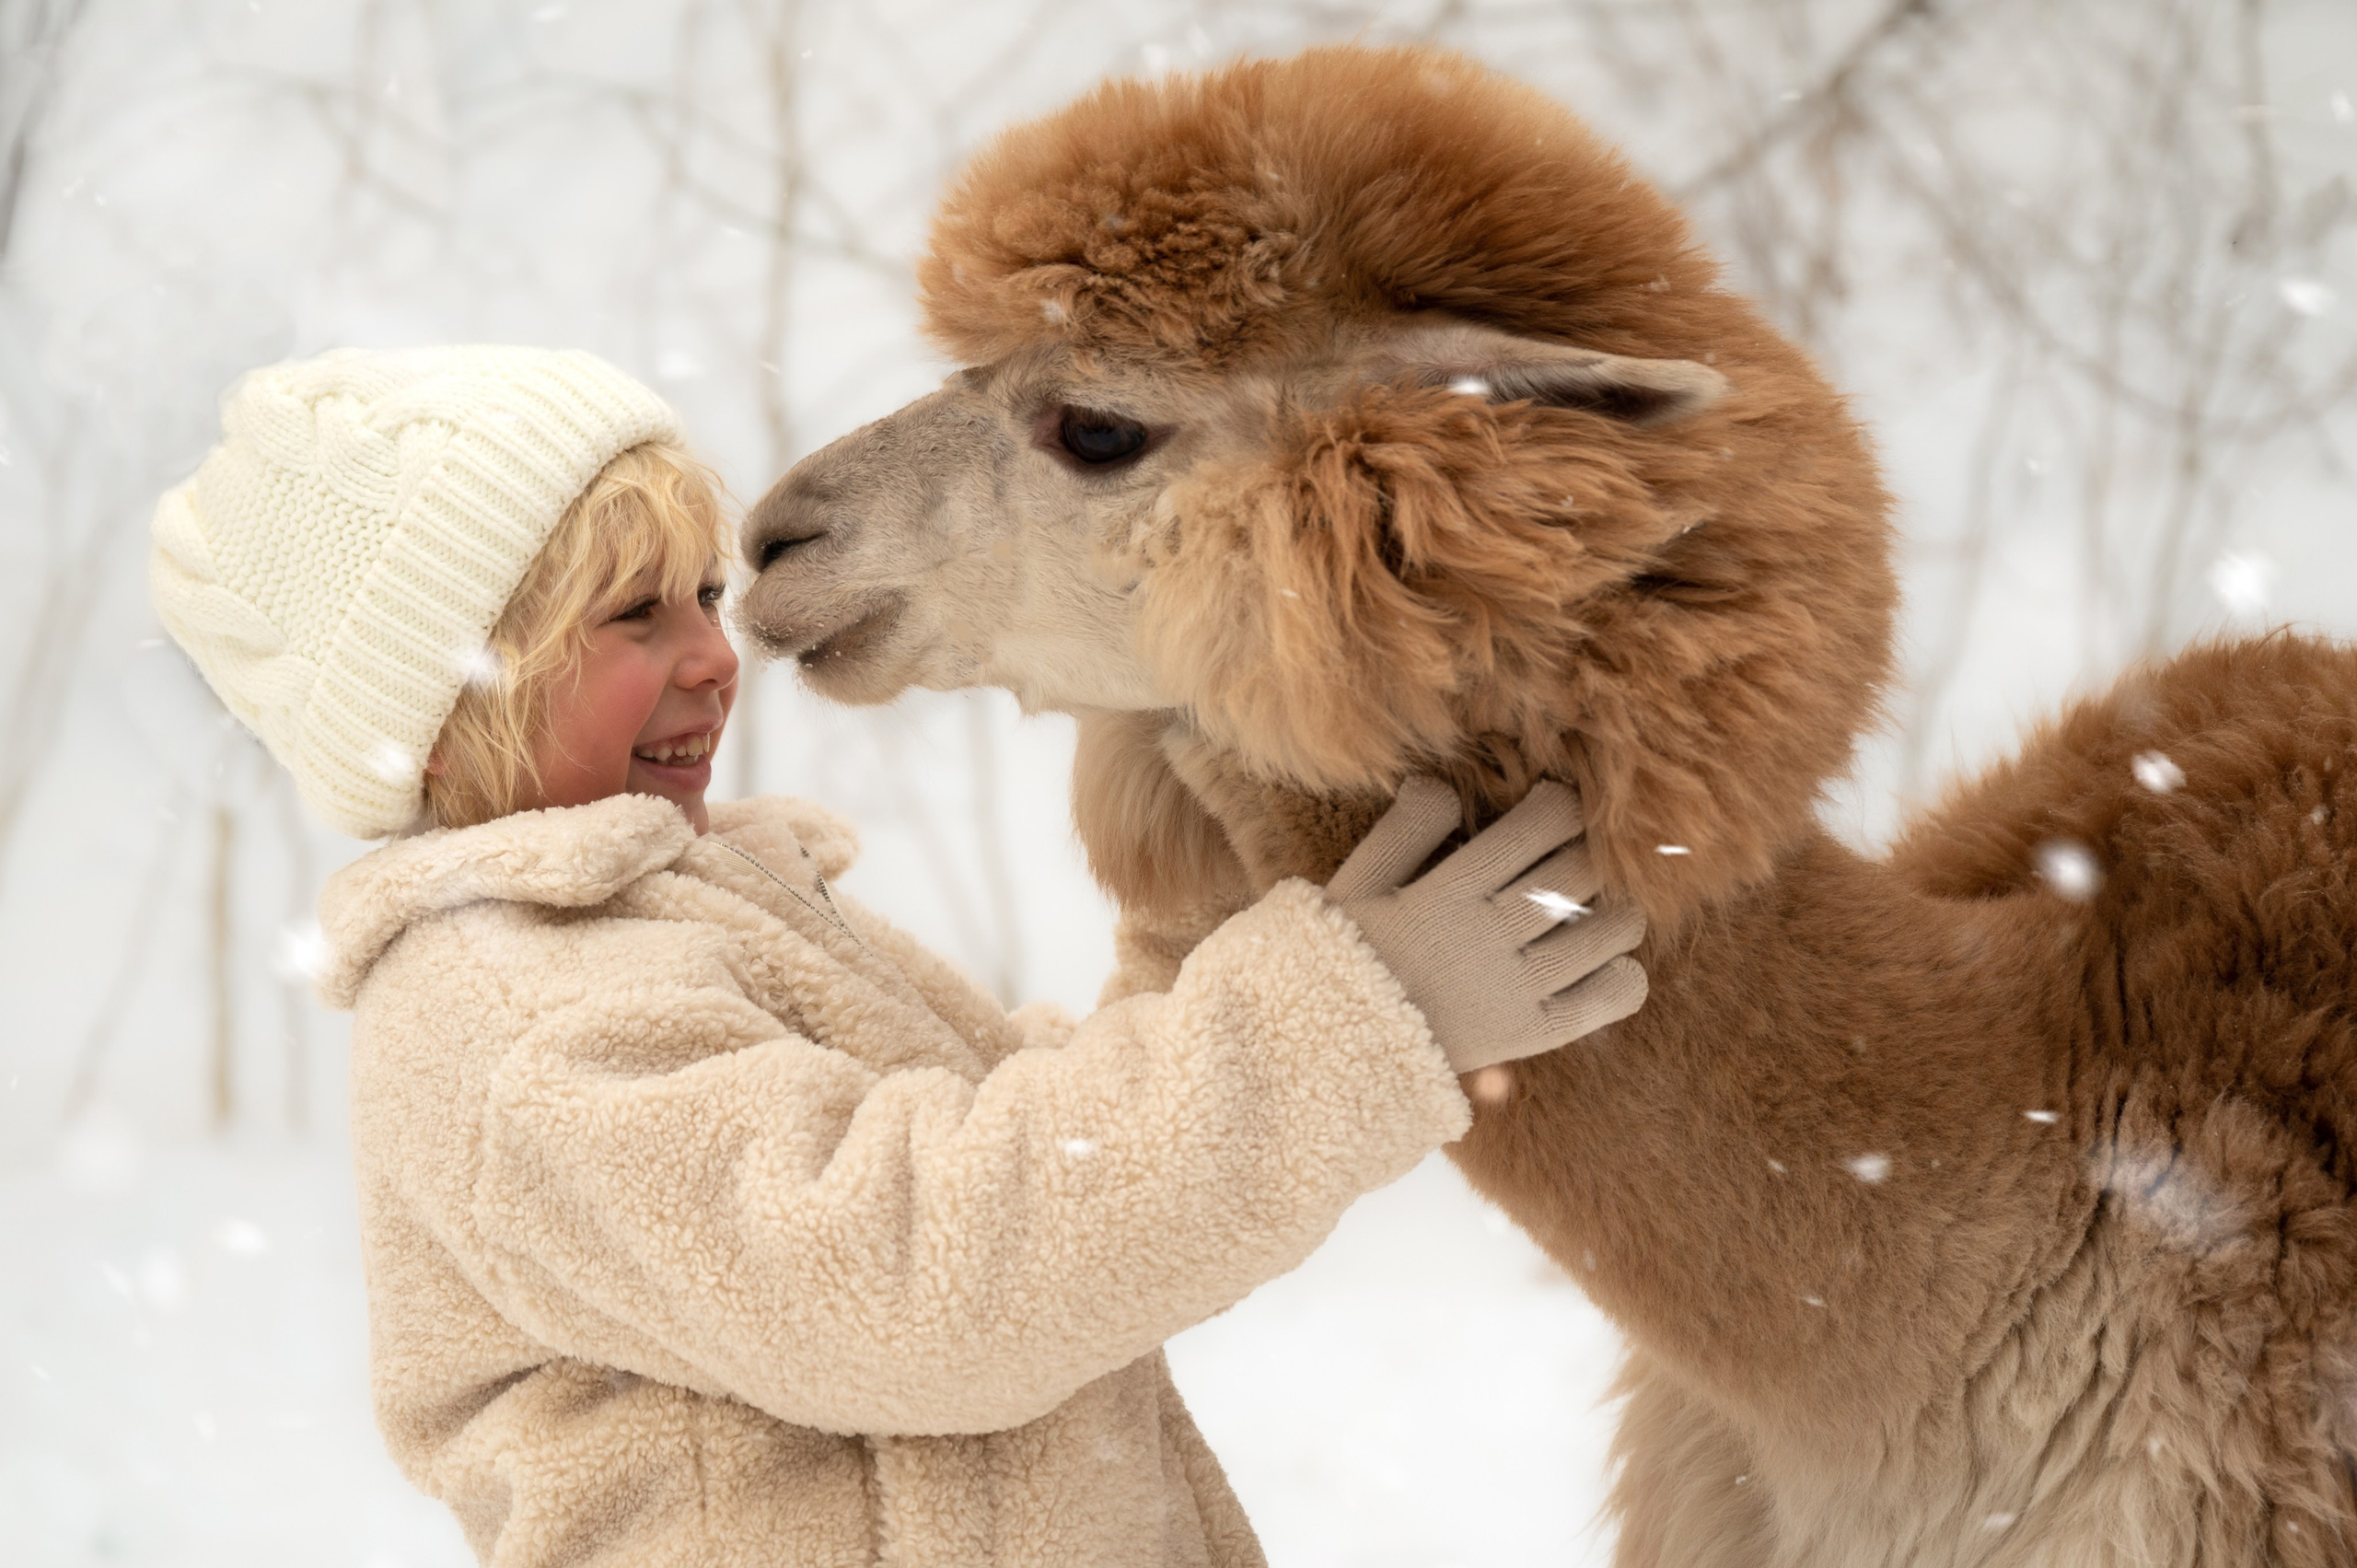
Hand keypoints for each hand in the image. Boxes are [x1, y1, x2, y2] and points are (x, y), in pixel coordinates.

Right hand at [1326, 777, 1645, 1073]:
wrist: (1341, 1046)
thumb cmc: (1348, 955)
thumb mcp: (1359, 883)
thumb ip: (1403, 830)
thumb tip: (1442, 785)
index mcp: (1449, 891)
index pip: (1540, 826)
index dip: (1562, 807)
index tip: (1556, 809)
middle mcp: (1490, 937)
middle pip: (1581, 874)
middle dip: (1592, 855)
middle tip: (1579, 857)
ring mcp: (1517, 989)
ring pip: (1609, 933)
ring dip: (1617, 911)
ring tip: (1598, 906)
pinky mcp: (1534, 1034)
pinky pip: (1610, 999)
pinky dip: (1624, 976)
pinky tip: (1604, 964)